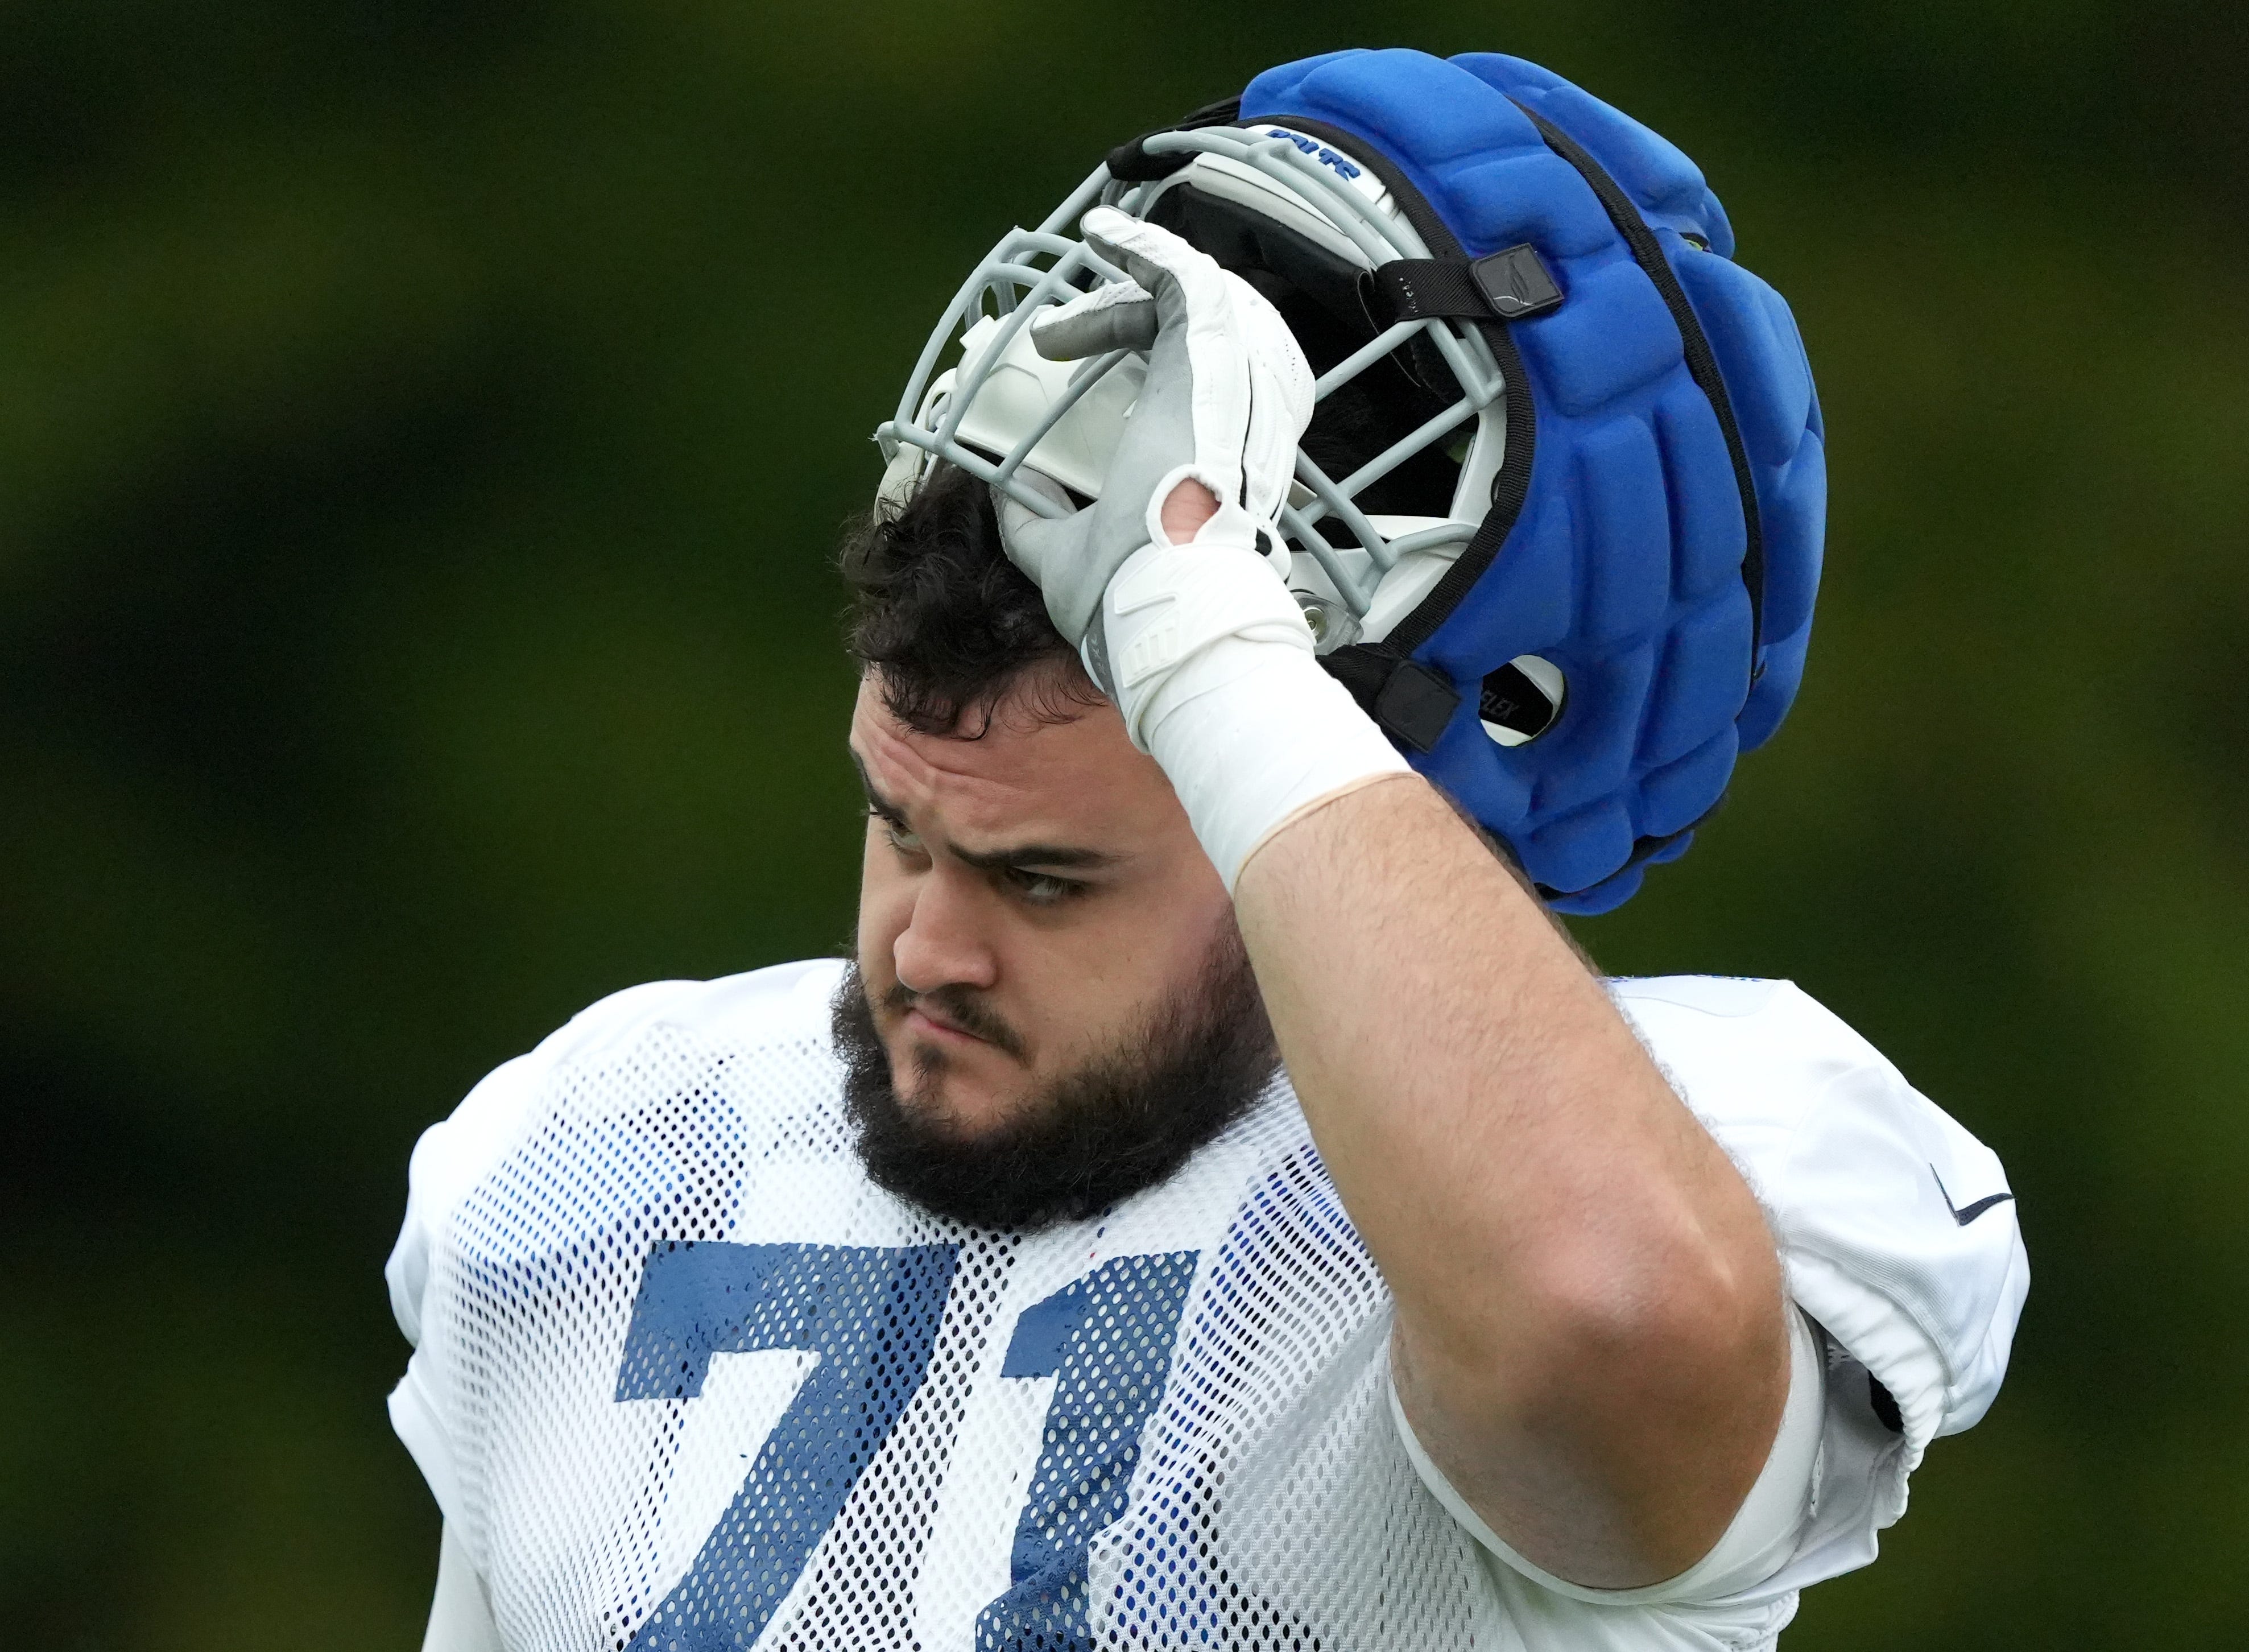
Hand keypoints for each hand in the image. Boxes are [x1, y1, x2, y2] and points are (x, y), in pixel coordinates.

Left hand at [995, 207, 1314, 661]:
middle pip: (1191, 336)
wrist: (1162, 597)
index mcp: (1196, 455)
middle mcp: (1219, 415)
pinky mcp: (1206, 358)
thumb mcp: (1059, 551)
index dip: (1128, 352)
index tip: (1061, 353)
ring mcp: (1220, 383)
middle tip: (1060, 333)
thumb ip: (1032, 517)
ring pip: (1198, 301)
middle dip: (1126, 317)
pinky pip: (1186, 280)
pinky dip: (1147, 247)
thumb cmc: (1128, 590)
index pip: (1180, 382)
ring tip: (1094, 255)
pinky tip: (1103, 231)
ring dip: (1141, 274)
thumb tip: (998, 484)